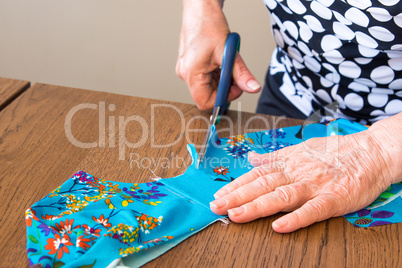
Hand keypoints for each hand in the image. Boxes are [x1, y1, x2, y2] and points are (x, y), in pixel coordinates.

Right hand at [176, 0, 260, 109]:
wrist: (200, 8)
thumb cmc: (208, 24)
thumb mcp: (228, 52)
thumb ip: (241, 73)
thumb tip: (252, 88)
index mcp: (191, 73)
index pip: (205, 102)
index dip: (223, 99)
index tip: (235, 88)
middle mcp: (185, 74)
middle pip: (207, 94)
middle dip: (224, 88)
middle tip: (235, 74)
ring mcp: (186, 70)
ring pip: (207, 86)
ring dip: (221, 79)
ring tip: (227, 63)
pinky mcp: (190, 65)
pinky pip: (205, 77)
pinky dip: (217, 73)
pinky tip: (221, 61)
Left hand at [210, 118, 400, 232]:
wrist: (371, 153)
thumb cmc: (335, 152)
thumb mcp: (300, 148)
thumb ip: (274, 156)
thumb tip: (251, 158)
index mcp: (288, 163)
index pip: (256, 175)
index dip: (235, 185)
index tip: (218, 195)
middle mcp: (297, 173)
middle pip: (262, 185)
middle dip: (237, 196)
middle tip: (216, 207)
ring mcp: (314, 186)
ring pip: (281, 196)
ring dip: (257, 206)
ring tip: (236, 215)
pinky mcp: (333, 199)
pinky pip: (312, 210)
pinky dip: (295, 218)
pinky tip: (278, 227)